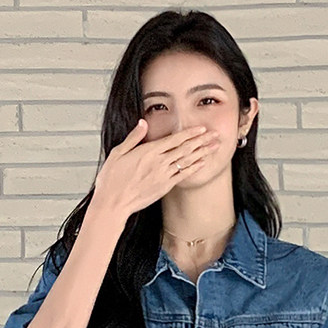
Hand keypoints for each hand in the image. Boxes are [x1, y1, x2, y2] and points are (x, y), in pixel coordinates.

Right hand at [91, 118, 222, 220]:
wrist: (113, 203)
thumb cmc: (112, 179)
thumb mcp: (118, 153)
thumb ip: (133, 138)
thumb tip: (142, 123)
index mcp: (148, 152)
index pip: (174, 139)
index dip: (190, 133)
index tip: (201, 129)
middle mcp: (159, 163)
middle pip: (185, 148)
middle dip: (202, 140)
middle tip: (215, 134)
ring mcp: (163, 175)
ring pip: (187, 161)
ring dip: (202, 152)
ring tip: (214, 146)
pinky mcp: (164, 187)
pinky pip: (183, 175)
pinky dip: (194, 167)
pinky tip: (202, 162)